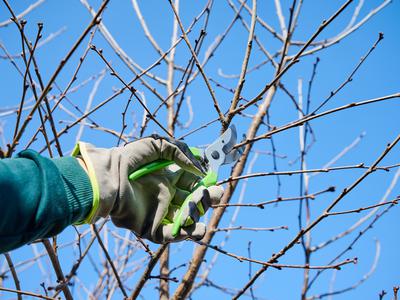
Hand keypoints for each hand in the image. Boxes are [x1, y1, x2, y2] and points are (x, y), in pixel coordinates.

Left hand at [74, 135, 223, 242]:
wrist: (108, 177)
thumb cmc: (130, 158)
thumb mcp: (157, 145)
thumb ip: (181, 152)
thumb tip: (200, 169)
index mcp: (168, 179)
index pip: (193, 184)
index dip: (204, 183)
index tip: (212, 180)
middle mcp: (166, 197)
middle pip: (194, 203)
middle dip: (207, 199)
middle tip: (214, 194)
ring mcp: (159, 213)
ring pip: (186, 221)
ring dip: (198, 218)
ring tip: (201, 211)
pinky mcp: (151, 228)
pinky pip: (172, 235)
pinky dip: (185, 234)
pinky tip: (195, 228)